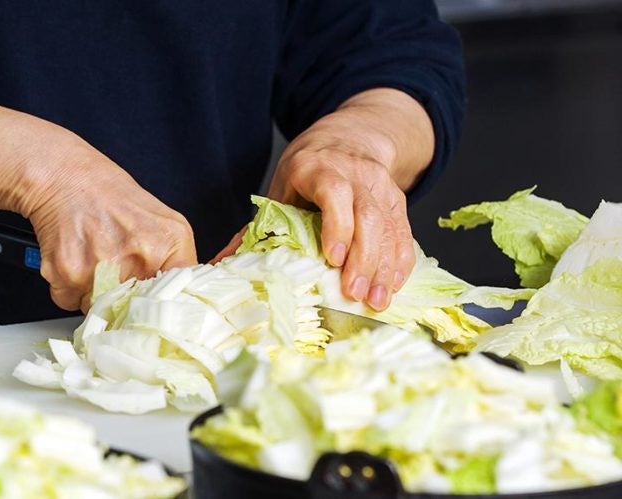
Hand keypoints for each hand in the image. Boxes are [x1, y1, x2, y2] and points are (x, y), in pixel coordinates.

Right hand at [20, 137, 197, 311]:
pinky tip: (75, 259)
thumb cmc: (111, 197)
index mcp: (167, 243)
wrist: (65, 177)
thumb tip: (179, 304)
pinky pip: (72, 303)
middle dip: (128, 298)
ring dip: (96, 294)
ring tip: (94, 259)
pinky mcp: (68, 276)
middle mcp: (137, 258)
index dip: (168, 307)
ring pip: (101, 310)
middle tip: (117, 267)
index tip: (159, 306)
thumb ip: (177, 262)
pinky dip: (71, 288)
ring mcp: (100, 269)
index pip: (180, 299)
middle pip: (136, 311)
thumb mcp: (164, 222)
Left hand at [213, 89, 433, 311]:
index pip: (334, 193)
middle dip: (363, 259)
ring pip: (389, 226)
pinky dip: (399, 261)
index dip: (337, 226)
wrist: (348, 138)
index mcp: (317, 168)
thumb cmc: (307, 170)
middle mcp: (353, 173)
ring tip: (376, 301)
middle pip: (367, 216)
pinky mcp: (396, 199)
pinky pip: (403, 232)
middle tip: (354, 294)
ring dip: (384, 267)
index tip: (333, 259)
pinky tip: (392, 285)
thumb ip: (255, 229)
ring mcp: (379, 186)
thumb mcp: (279, 190)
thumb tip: (220, 263)